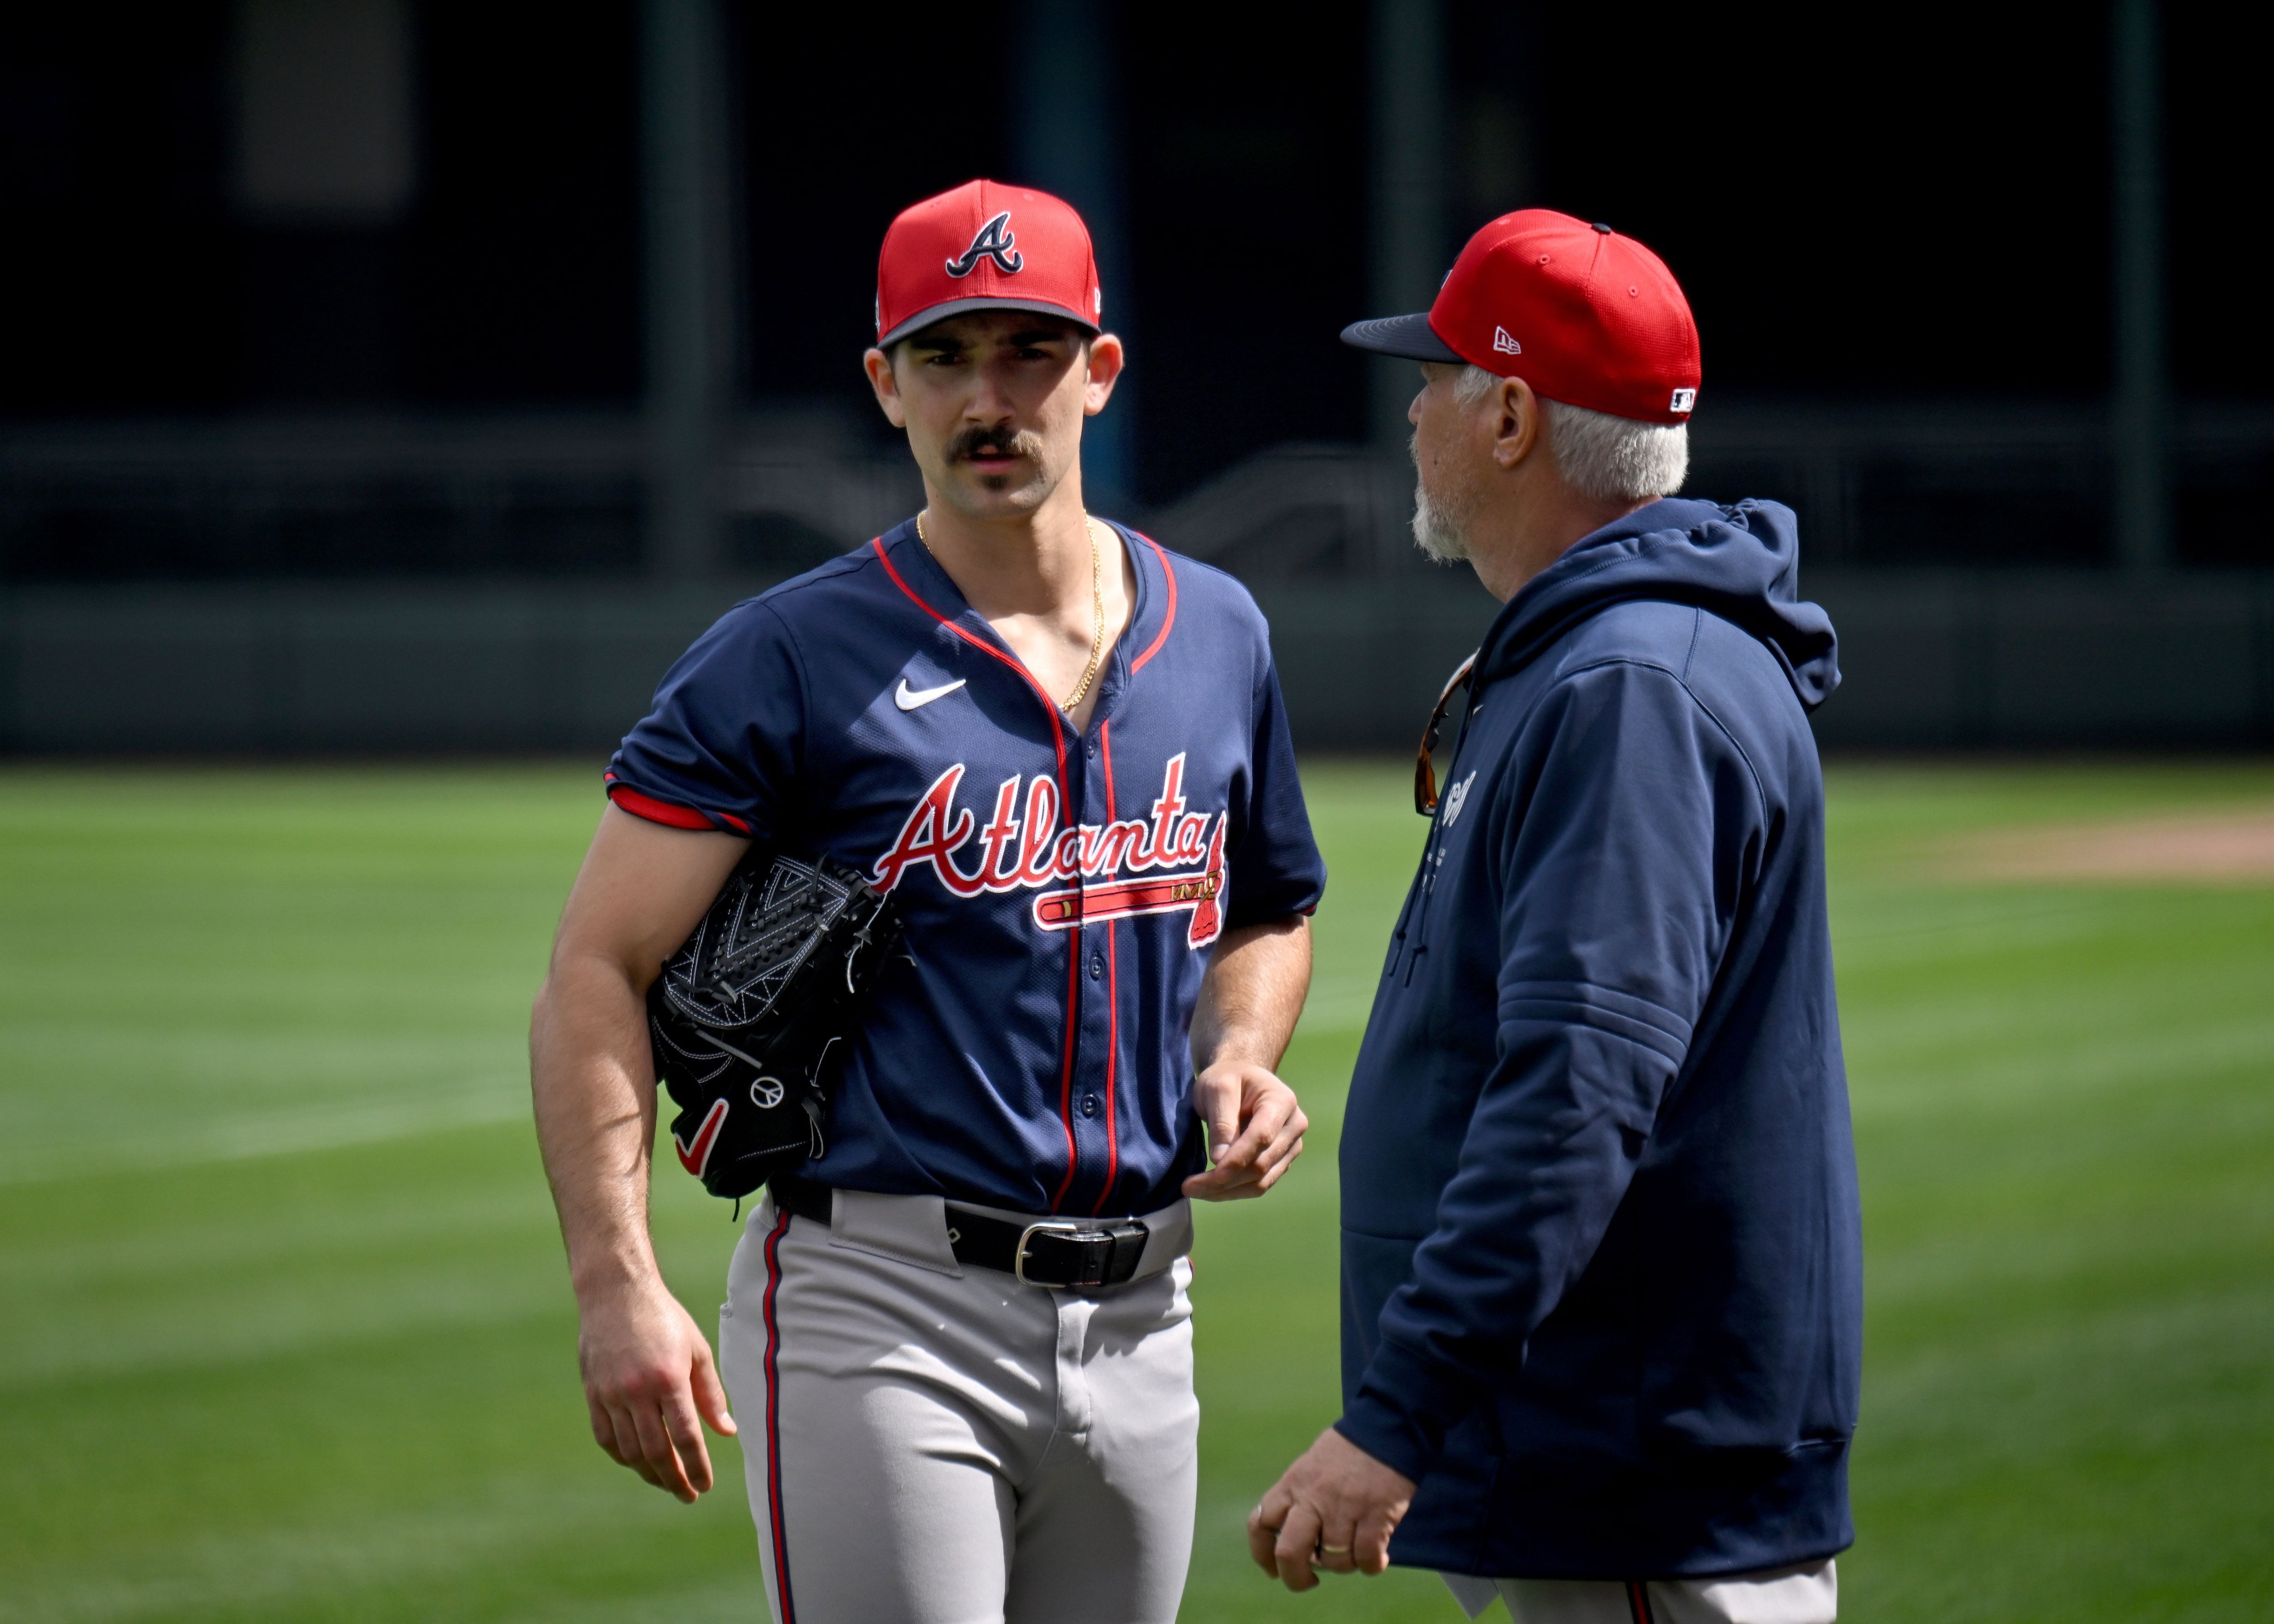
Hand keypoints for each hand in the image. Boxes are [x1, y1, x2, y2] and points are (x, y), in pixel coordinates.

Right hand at [576, 1276, 736, 1501]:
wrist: (616, 1294)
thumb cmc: (665, 1319)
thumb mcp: (697, 1349)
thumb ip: (710, 1393)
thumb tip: (727, 1431)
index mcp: (669, 1378)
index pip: (685, 1437)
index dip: (696, 1466)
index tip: (705, 1486)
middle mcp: (637, 1390)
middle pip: (656, 1451)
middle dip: (674, 1479)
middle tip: (688, 1494)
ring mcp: (611, 1394)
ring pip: (629, 1450)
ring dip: (649, 1473)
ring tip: (667, 1482)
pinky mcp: (593, 1393)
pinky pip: (606, 1437)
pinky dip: (622, 1456)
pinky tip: (637, 1463)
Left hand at [1182, 1061, 1306, 1199]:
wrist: (1240, 1079)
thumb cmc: (1228, 1078)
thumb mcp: (1217, 1088)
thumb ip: (1221, 1121)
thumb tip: (1221, 1159)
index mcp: (1282, 1101)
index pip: (1262, 1137)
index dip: (1238, 1159)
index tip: (1212, 1174)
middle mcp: (1294, 1126)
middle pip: (1262, 1164)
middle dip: (1225, 1180)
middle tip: (1188, 1186)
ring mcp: (1290, 1146)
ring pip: (1261, 1181)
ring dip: (1227, 1191)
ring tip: (1193, 1190)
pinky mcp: (1280, 1161)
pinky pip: (1259, 1184)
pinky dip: (1233, 1191)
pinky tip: (1209, 1189)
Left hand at [1248, 1427, 1416, 1589]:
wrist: (1386, 1426)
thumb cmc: (1347, 1452)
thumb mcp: (1310, 1468)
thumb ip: (1298, 1500)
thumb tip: (1297, 1545)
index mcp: (1292, 1484)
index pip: (1260, 1524)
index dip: (1262, 1554)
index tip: (1274, 1570)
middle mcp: (1313, 1497)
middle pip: (1289, 1552)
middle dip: (1296, 1577)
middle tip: (1310, 1580)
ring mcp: (1344, 1507)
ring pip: (1334, 1560)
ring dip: (1344, 1565)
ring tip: (1355, 1552)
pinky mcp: (1375, 1513)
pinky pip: (1366, 1557)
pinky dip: (1371, 1565)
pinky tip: (1378, 1558)